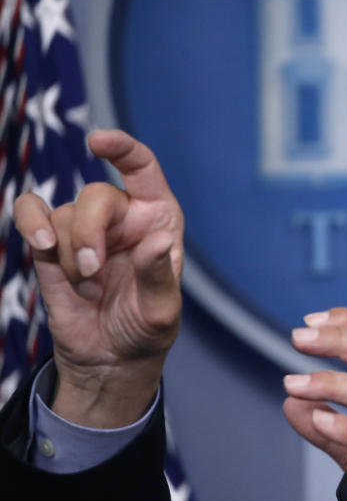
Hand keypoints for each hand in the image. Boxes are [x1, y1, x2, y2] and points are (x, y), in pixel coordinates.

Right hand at [13, 130, 183, 427]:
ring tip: (87, 288)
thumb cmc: (146, 329)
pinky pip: (32, 214)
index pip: (142, 168)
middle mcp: (122, 216)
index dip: (122, 148)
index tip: (99, 141)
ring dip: (69, 255)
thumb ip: (158, 275)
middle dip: (88, 234)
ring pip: (63, 215)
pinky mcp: (52, 246)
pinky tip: (42, 244)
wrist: (110, 359)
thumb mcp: (161, 310)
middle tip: (93, 273)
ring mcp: (85, 229)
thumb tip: (156, 240)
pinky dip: (31, 223)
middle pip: (95, 196)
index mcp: (157, 218)